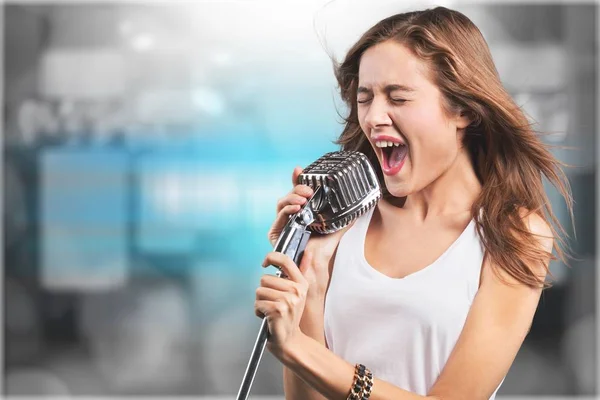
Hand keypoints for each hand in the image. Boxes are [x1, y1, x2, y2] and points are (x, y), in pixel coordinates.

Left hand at [255, 251, 308, 353]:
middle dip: (264, 291)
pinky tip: (267, 318)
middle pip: (265, 278)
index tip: (265, 263)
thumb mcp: (298, 293)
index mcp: (301, 283)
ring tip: (270, 310)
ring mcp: (288, 300)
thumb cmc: (289, 316)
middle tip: (273, 303)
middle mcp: (296, 290)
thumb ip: (299, 272)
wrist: (290, 341)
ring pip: (259, 291)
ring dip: (260, 302)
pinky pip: (257, 303)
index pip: (285, 260)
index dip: (271, 257)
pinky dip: (258, 311)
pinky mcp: (277, 310)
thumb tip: (309, 252)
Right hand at [267, 167, 352, 299]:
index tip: (299, 169)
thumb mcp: (336, 230)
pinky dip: (287, 209)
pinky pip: (279, 216)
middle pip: (289, 196)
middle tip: (309, 190)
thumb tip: (359, 208)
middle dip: (297, 188)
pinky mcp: (275, 233)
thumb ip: (345, 219)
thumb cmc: (323, 252)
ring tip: (304, 199)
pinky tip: (297, 208)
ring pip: (282, 203)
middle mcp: (290, 217)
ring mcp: (281, 224)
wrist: (315, 269)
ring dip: (292, 197)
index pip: (297, 193)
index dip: (297, 180)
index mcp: (302, 214)